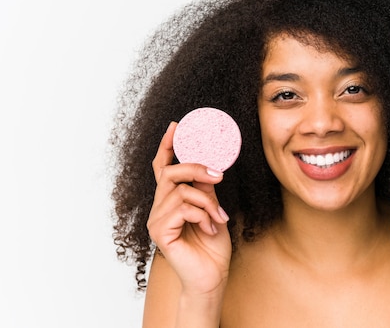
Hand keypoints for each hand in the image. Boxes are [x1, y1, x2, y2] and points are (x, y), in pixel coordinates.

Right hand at [147, 122, 232, 295]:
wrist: (211, 276)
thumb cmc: (212, 246)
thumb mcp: (212, 209)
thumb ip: (205, 189)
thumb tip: (208, 166)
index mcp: (171, 200)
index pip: (163, 167)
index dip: (167, 146)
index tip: (176, 126)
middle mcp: (160, 208)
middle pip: (170, 172)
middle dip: (196, 168)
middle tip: (219, 176)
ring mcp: (157, 220)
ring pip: (181, 191)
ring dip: (207, 201)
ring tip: (218, 217)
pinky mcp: (159, 232)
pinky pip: (182, 209)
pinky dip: (202, 215)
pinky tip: (210, 227)